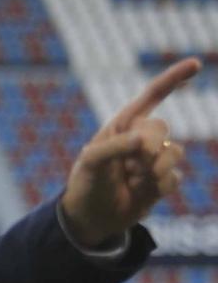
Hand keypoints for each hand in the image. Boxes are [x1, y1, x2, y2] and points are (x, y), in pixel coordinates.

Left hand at [61, 58, 198, 247]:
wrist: (92, 218)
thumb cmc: (86, 185)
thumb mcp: (91, 163)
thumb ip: (114, 148)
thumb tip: (143, 141)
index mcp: (122, 126)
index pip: (151, 96)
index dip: (173, 79)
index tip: (196, 63)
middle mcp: (140, 138)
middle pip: (161, 128)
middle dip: (147, 147)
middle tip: (131, 165)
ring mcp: (153, 159)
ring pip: (174, 153)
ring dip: (154, 169)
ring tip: (133, 181)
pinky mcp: (162, 180)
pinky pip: (175, 177)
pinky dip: (159, 187)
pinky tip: (141, 193)